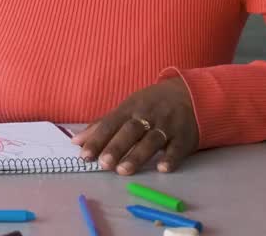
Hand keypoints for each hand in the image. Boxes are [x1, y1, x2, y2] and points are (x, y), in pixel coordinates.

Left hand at [72, 78, 198, 174]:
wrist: (189, 94)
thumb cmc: (150, 104)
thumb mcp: (126, 108)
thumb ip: (102, 125)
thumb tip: (76, 141)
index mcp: (130, 108)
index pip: (110, 124)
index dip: (97, 139)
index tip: (84, 155)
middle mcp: (147, 116)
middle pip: (130, 131)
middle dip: (116, 147)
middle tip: (103, 164)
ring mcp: (167, 126)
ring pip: (151, 140)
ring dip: (138, 155)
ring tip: (123, 171)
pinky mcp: (185, 136)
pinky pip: (178, 147)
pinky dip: (171, 158)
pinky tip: (162, 168)